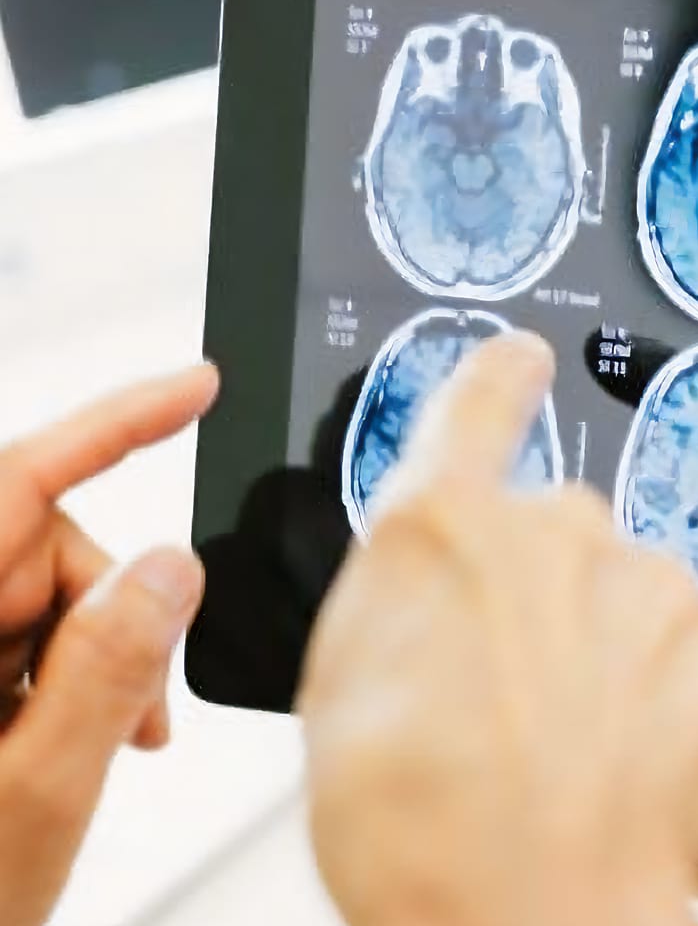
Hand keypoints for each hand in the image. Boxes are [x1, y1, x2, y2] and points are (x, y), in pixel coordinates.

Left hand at [0, 364, 217, 925]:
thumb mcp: (38, 795)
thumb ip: (107, 673)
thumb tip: (170, 570)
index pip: (18, 482)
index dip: (112, 423)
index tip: (194, 387)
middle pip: (39, 543)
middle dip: (112, 606)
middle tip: (144, 708)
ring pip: (36, 595)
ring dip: (89, 656)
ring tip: (98, 748)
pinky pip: (14, 639)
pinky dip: (58, 679)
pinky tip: (58, 745)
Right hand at [300, 333, 697, 925]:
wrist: (528, 914)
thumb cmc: (415, 829)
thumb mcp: (342, 689)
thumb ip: (399, 590)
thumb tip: (432, 562)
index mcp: (443, 527)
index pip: (482, 402)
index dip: (504, 378)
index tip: (527, 359)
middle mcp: (558, 531)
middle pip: (559, 529)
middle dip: (544, 592)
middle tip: (509, 694)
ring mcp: (654, 587)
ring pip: (635, 595)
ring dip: (611, 649)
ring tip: (566, 748)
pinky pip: (697, 655)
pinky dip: (671, 700)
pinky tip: (629, 763)